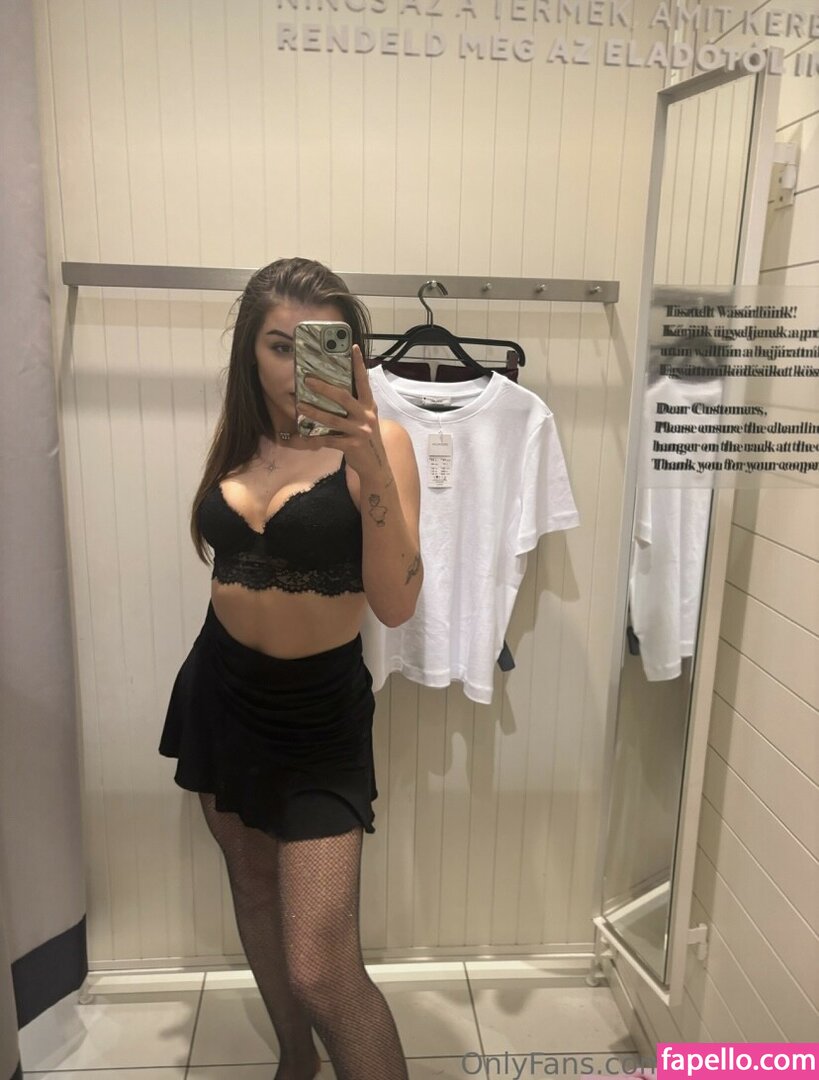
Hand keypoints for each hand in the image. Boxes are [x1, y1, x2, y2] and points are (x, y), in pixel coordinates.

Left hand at [298, 346, 390, 480]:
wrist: (376, 465)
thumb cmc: (366, 438)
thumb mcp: (366, 418)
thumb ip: (356, 405)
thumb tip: (334, 390)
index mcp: (369, 405)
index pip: (364, 381)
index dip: (358, 364)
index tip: (352, 347)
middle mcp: (366, 415)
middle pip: (344, 397)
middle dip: (324, 387)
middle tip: (308, 379)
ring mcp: (360, 431)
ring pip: (333, 418)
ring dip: (314, 412)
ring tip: (299, 405)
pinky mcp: (352, 445)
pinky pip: (330, 439)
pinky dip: (316, 437)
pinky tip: (304, 435)